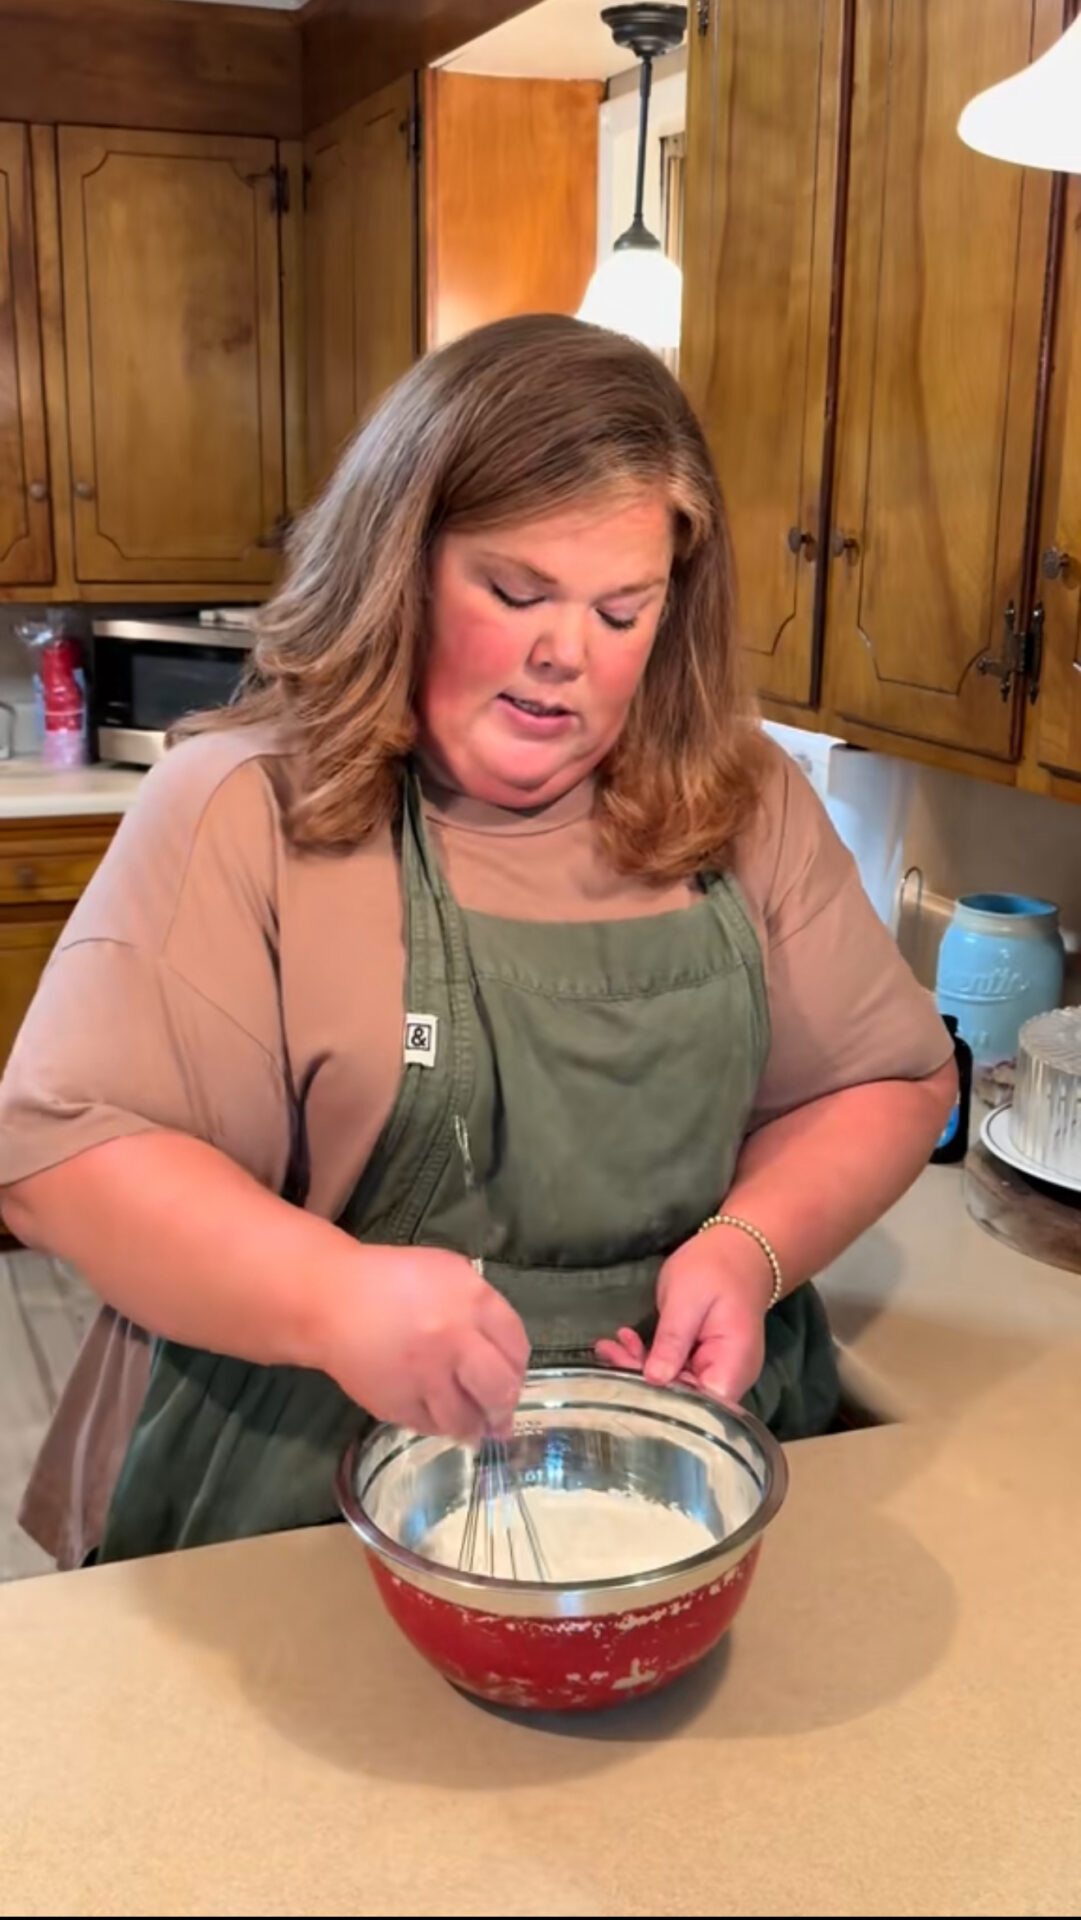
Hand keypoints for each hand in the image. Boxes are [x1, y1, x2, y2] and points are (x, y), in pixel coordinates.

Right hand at [321, 1245, 529, 1443]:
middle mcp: (454, 1341)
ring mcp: (425, 1377)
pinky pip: (432, 1427)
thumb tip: (507, 1355)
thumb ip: (483, 1308)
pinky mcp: (398, 1404)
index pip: (517, 1347)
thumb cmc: (394, 1280)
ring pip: (466, 1419)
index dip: (518, 1367)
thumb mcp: (449, 1273)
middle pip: (501, 1390)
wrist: (331, 1299)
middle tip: (500, 1412)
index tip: (511, 1374)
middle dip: (505, 1406)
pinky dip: (440, 1424)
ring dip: (474, 1424)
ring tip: (472, 1422)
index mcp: (472, 1302)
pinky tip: (438, 1413)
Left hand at [595, 1227, 774, 1403]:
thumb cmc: (715, 1268)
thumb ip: (673, 1340)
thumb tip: (654, 1379)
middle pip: (684, 1397)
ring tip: (608, 1346)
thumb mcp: (688, 1299)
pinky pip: (675, 1367)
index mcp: (732, 1366)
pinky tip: (626, 1340)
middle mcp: (728, 1377)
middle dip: (642, 1379)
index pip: (700, 1406)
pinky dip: (649, 1356)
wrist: (738, 1248)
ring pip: (674, 1383)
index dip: (663, 1401)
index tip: (628, 1381)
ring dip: (640, 1365)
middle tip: (610, 1353)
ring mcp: (715, 1369)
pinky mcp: (702, 1359)